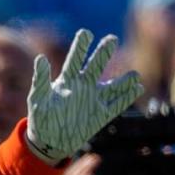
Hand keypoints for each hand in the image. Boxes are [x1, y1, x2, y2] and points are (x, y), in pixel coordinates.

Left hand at [26, 29, 142, 164]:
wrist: (48, 142)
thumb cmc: (40, 118)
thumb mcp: (37, 99)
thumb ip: (40, 80)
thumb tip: (40, 58)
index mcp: (67, 80)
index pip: (75, 58)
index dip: (80, 46)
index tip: (85, 33)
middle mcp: (83, 85)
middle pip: (96, 65)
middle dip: (103, 52)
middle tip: (111, 39)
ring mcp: (94, 99)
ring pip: (113, 85)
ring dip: (124, 80)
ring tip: (134, 74)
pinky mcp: (101, 115)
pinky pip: (117, 104)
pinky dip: (127, 97)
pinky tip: (137, 89)